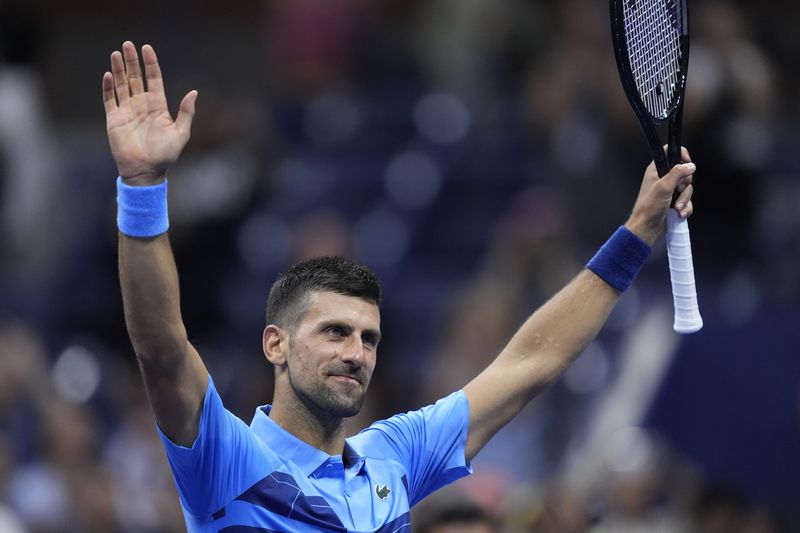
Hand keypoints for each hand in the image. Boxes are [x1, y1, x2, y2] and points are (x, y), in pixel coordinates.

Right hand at [103, 41, 196, 185]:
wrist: (145, 171)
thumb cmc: (165, 155)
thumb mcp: (181, 133)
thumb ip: (186, 113)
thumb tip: (194, 92)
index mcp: (158, 105)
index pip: (153, 78)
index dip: (150, 63)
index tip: (147, 48)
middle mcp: (141, 104)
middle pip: (135, 77)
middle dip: (132, 61)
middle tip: (128, 44)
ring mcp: (127, 110)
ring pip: (121, 84)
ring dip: (119, 69)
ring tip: (117, 53)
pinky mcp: (114, 119)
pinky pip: (109, 99)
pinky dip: (108, 87)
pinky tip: (108, 74)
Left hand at [625, 147, 694, 245]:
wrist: (647, 228)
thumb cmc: (649, 207)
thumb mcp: (664, 187)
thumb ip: (677, 173)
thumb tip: (690, 166)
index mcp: (656, 171)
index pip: (670, 153)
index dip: (681, 155)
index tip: (687, 163)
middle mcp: (663, 179)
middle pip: (684, 173)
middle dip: (684, 185)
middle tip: (677, 190)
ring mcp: (669, 191)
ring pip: (687, 189)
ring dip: (684, 200)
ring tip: (675, 207)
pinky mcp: (674, 202)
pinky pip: (687, 201)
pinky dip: (685, 208)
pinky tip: (678, 213)